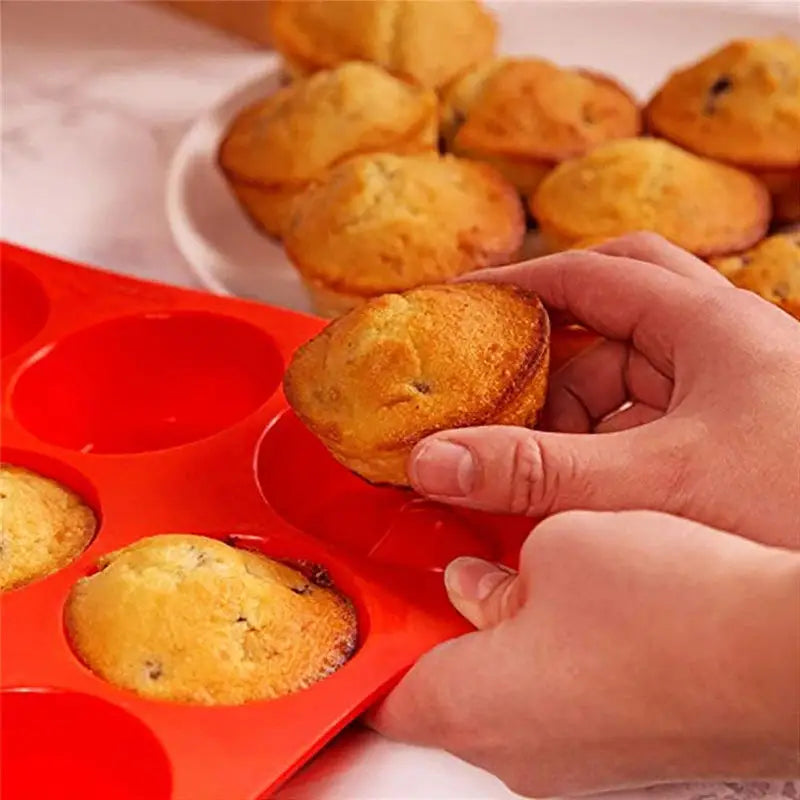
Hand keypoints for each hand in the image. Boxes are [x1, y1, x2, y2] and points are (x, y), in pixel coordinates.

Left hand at [371, 510, 799, 796]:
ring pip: (499, 691)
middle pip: (438, 690)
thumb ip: (494, 574)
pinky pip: (552, 699)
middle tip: (435, 566)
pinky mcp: (618, 748)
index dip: (359, 651)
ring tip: (508, 569)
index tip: (355, 616)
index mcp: (474, 707)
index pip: (379, 695)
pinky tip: (572, 600)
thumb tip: (477, 588)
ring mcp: (572, 760)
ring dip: (494, 635)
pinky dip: (543, 653)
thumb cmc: (677, 608)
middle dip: (433, 626)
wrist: (786, 653)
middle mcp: (517, 753)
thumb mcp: (556, 545)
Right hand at [406, 233, 799, 548]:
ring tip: (533, 450)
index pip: (592, 272)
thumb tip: (434, 460)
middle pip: (620, 299)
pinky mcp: (735, 434)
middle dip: (553, 332)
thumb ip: (538, 473)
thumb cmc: (794, 513)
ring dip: (577, 400)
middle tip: (501, 367)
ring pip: (633, 365)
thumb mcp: (652, 485)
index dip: (517, 283)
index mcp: (712, 326)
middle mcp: (725, 343)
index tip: (459, 305)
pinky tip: (581, 481)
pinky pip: (650, 415)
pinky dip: (605, 438)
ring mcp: (733, 389)